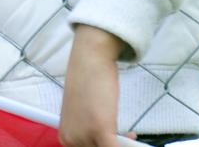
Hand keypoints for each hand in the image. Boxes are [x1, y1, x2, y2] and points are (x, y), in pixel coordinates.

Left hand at [59, 23, 127, 146]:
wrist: (88, 60)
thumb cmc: (88, 83)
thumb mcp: (83, 114)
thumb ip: (90, 131)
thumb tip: (105, 142)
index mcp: (65, 138)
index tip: (114, 142)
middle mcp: (70, 140)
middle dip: (115, 145)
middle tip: (127, 138)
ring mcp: (84, 136)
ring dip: (123, 144)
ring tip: (130, 135)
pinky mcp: (100, 129)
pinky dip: (128, 146)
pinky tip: (133, 137)